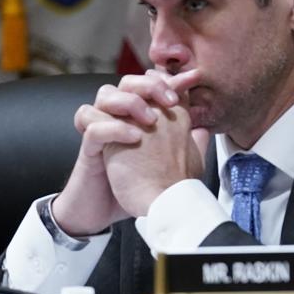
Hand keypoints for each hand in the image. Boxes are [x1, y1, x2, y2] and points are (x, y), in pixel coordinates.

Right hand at [51, 70, 200, 235]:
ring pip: (103, 95)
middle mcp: (117, 120)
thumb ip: (184, 145)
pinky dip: (113, 127)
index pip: (148, 84)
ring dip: (129, 102)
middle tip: (169, 100)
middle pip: (124, 82)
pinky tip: (134, 137)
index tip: (191, 79)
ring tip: (149, 120)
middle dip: (148, 85)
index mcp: (135, 118)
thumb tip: (203, 129)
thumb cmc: (137, 189)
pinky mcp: (89, 150)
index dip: (168, 78)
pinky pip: (92, 126)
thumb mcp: (168, 164)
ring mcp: (101, 132)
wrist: (109, 215)